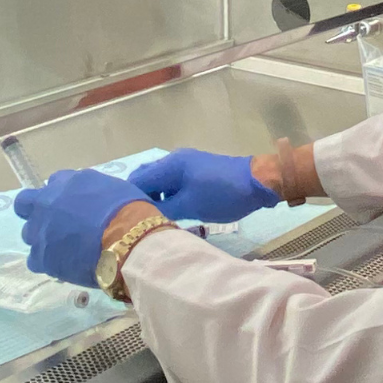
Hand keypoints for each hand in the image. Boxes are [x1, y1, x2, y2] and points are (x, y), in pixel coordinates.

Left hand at [14, 169, 153, 286]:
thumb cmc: (130, 212)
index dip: (60, 196)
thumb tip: (90, 202)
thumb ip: (91, 193)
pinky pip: (34, 260)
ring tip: (64, 250)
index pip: (53, 183)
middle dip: (34, 212)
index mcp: (67, 182)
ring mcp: (40, 230)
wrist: (128, 241)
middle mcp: (47, 202)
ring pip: (29, 233)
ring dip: (43, 239)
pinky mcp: (41, 256)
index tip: (70, 206)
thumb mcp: (112, 188)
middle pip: (25, 203)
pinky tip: (63, 266)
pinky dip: (47, 262)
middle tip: (52, 224)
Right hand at [129, 149, 280, 222]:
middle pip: (145, 179)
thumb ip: (164, 210)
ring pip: (159, 182)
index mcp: (169, 166)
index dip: (129, 200)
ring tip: (155, 219)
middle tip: (140, 221)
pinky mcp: (196, 172)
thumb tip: (145, 218)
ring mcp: (185, 164)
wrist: (257, 183)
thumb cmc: (223, 194)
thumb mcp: (191, 206)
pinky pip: (172, 183)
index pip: (137, 182)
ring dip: (154, 198)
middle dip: (140, 199)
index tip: (125, 220)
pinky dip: (167, 196)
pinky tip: (171, 212)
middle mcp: (173, 161)